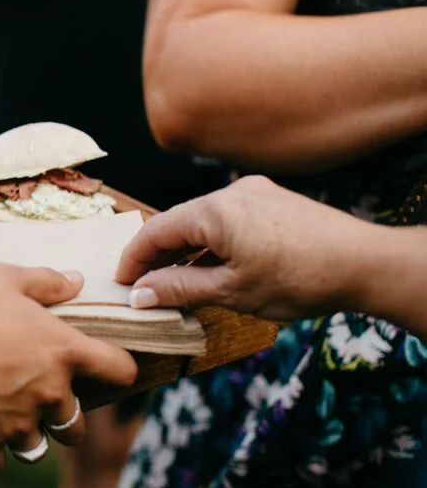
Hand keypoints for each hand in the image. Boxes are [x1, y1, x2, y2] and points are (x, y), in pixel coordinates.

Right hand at [0, 266, 137, 470]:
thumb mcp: (2, 278)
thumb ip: (45, 281)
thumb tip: (76, 281)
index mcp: (63, 351)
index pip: (120, 369)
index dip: (119, 366)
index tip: (106, 363)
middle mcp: (48, 394)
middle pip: (78, 425)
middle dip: (65, 416)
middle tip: (42, 396)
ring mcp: (17, 424)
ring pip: (39, 449)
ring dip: (29, 435)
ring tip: (7, 415)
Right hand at [117, 175, 372, 321]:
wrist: (366, 264)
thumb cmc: (300, 279)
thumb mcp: (232, 292)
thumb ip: (180, 289)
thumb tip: (140, 295)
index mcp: (213, 211)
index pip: (155, 231)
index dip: (133, 259)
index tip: (121, 284)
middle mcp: (230, 192)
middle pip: (178, 223)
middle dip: (157, 256)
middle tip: (143, 287)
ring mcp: (254, 193)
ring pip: (203, 221)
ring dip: (185, 251)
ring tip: (175, 283)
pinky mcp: (273, 200)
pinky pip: (228, 219)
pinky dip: (212, 243)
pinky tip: (212, 268)